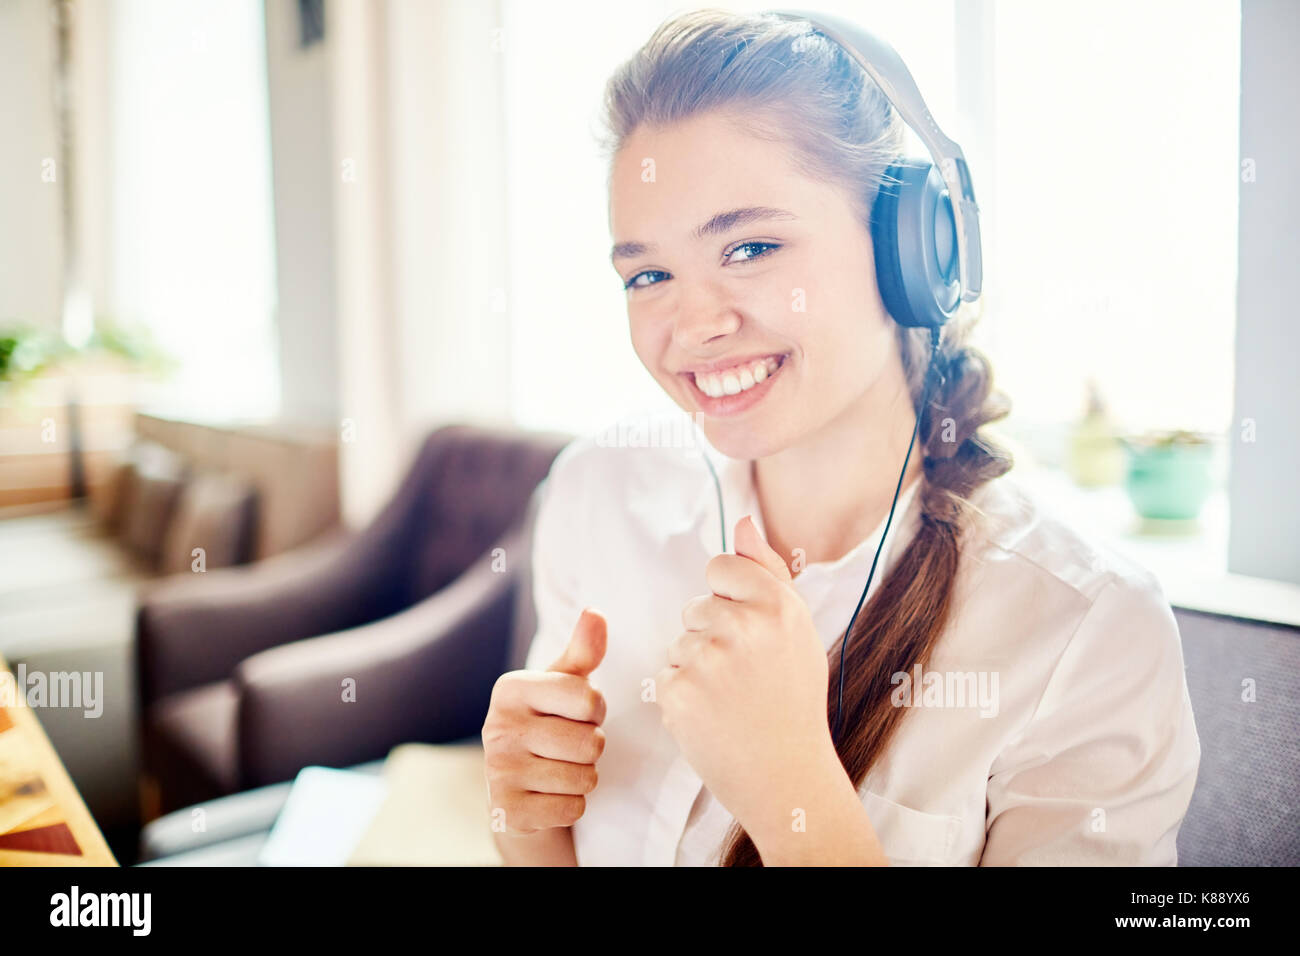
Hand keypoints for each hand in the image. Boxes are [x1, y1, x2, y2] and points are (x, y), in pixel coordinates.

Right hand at [482, 608, 607, 833]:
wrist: (516, 788)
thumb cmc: (548, 723)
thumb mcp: (564, 685)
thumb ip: (583, 650)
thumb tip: (596, 612)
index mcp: (511, 688)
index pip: (590, 699)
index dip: (596, 711)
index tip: (575, 714)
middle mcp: (497, 727)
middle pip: (591, 743)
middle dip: (592, 747)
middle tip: (568, 746)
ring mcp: (499, 772)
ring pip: (585, 778)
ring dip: (584, 777)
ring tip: (559, 768)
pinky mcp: (509, 811)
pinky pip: (572, 808)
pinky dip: (571, 805)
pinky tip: (549, 793)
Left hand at [655, 516, 839, 839]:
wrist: (787, 776)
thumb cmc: (793, 700)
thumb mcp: (797, 630)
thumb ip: (767, 571)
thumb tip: (742, 520)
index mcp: (777, 605)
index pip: (720, 567)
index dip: (729, 599)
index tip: (749, 633)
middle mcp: (743, 626)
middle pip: (696, 606)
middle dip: (712, 637)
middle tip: (745, 678)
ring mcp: (707, 659)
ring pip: (679, 642)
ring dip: (696, 668)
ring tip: (731, 700)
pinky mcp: (678, 692)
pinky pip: (665, 675)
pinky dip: (682, 697)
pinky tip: (712, 717)